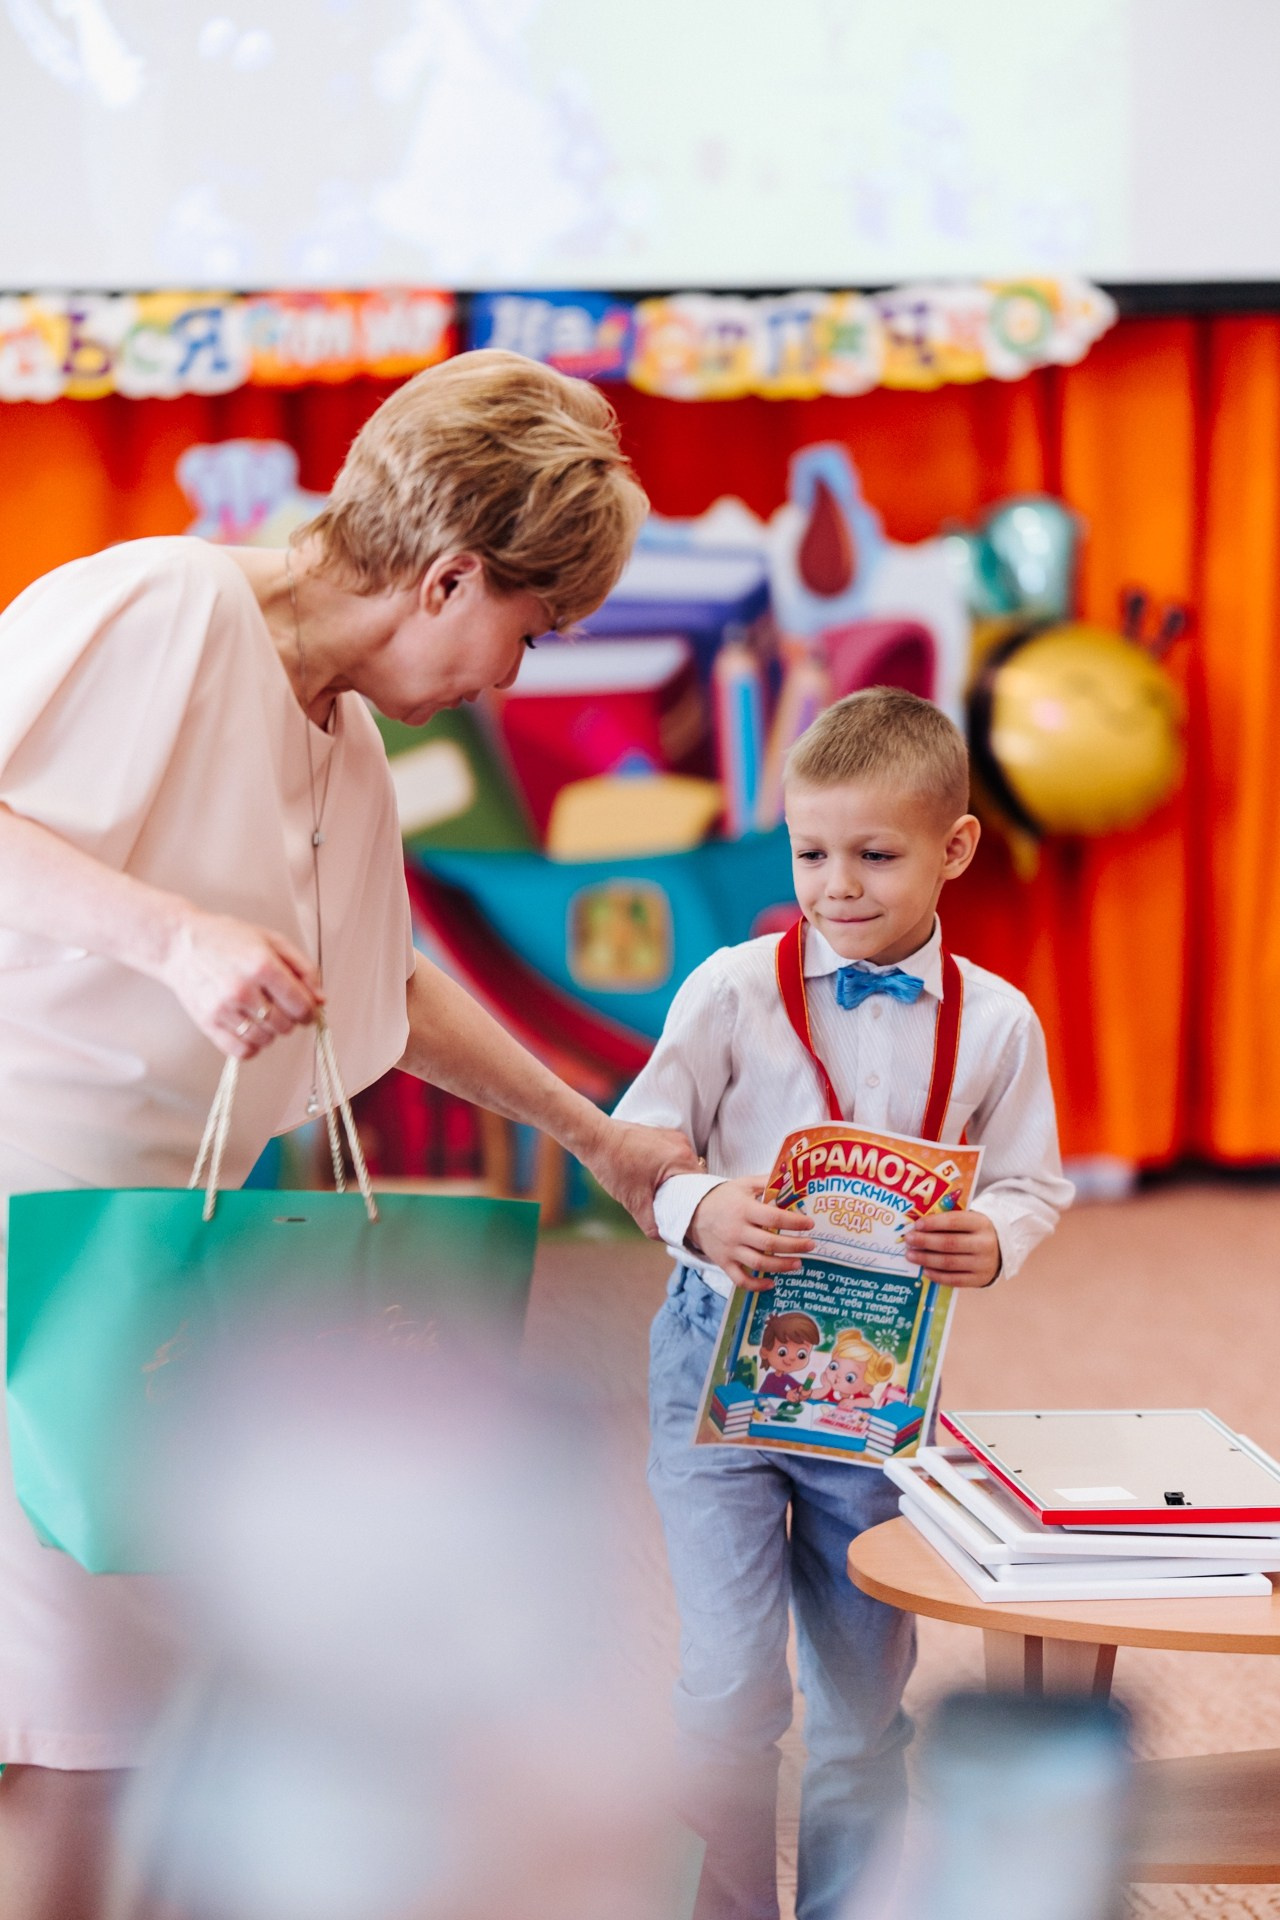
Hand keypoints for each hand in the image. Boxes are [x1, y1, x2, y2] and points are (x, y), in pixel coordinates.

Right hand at [156, 907, 323, 1060]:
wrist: (181, 944)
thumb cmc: (228, 939)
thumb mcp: (272, 941)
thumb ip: (303, 968)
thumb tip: (321, 1000)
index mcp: (262, 965)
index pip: (302, 1006)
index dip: (310, 1011)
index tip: (307, 1010)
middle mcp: (243, 988)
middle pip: (286, 1025)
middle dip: (290, 1019)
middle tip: (280, 1007)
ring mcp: (223, 1008)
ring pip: (266, 1040)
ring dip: (271, 1032)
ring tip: (262, 1014)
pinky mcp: (208, 1023)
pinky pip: (242, 1052)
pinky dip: (252, 1046)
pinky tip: (250, 1029)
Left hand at [584, 1119, 700, 1236]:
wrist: (595, 1138)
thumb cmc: (613, 1165)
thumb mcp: (634, 1201)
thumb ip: (652, 1224)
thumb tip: (664, 1237)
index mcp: (682, 1159)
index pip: (702, 1189)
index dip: (696, 1206)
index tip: (688, 1218)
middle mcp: (683, 1145)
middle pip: (694, 1179)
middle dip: (684, 1195)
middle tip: (671, 1209)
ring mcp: (674, 1137)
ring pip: (683, 1168)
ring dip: (675, 1182)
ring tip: (660, 1195)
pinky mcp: (663, 1135)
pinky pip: (674, 1158)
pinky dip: (667, 1170)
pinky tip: (653, 1179)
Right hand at [688, 1176, 814, 1290]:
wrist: (693, 1212)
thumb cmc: (723, 1197)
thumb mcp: (743, 1184)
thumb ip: (766, 1181)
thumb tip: (791, 1176)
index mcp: (744, 1209)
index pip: (773, 1217)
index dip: (794, 1222)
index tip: (810, 1224)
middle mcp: (737, 1231)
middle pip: (770, 1244)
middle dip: (794, 1246)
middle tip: (811, 1245)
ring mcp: (730, 1249)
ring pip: (759, 1263)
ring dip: (782, 1266)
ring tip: (799, 1264)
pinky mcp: (724, 1263)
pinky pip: (740, 1279)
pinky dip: (756, 1285)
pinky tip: (772, 1283)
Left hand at [904, 1209, 1000, 1287]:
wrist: (1001, 1250)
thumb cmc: (975, 1232)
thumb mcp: (968, 1220)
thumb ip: (948, 1221)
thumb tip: (918, 1227)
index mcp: (981, 1223)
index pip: (954, 1221)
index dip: (933, 1223)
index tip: (917, 1225)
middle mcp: (984, 1244)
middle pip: (949, 1243)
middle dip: (925, 1242)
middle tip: (909, 1240)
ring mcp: (983, 1264)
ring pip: (949, 1263)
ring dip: (926, 1259)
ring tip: (911, 1255)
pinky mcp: (979, 1279)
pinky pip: (954, 1279)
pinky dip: (937, 1276)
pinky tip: (925, 1270)